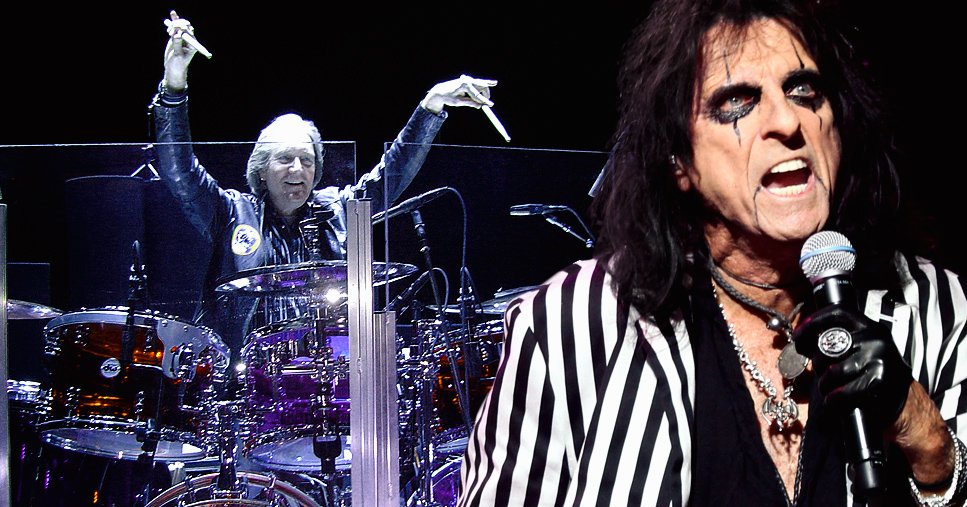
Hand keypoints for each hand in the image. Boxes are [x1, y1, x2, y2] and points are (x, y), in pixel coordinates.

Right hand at [162, 11, 197, 91]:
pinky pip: (175, 28)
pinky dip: (173, 22)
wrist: (173, 68)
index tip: (175, 30)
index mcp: (192, 44)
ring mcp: (182, 38)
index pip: (189, 33)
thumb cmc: (178, 64)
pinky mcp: (175, 38)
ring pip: (180, 27)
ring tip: (168, 31)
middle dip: (178, 25)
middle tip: (171, 28)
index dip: (182, 29)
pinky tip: (173, 14)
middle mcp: (189, 40)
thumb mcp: (178, 55)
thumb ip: (177, 44)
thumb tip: (177, 34)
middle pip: (185, 27)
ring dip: (174, 25)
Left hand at [420, 74, 497, 113]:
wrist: (440, 91)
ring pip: (481, 84)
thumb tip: (480, 106)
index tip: (490, 105)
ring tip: (491, 91)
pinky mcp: (468, 81)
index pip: (477, 94)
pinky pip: (479, 83)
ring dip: (485, 90)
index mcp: (464, 85)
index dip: (484, 100)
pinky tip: (494, 83)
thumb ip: (469, 103)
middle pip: (482, 86)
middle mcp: (467, 80)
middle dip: (485, 95)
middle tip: (487, 104)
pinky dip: (486, 84)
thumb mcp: (458, 102)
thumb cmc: (448, 97)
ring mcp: (468, 79)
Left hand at [793, 305, 912, 429]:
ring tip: (828, 390)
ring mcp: (879, 358)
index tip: (797, 336)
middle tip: (821, 375)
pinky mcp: (880, 380)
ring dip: (825, 384)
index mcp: (869, 326)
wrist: (902, 401)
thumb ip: (834, 341)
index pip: (837, 313)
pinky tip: (834, 401)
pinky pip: (844, 390)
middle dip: (817, 363)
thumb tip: (801, 340)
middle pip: (828, 346)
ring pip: (833, 370)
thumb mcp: (856, 350)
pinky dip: (834, 399)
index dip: (813, 322)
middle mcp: (876, 338)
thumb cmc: (870, 373)